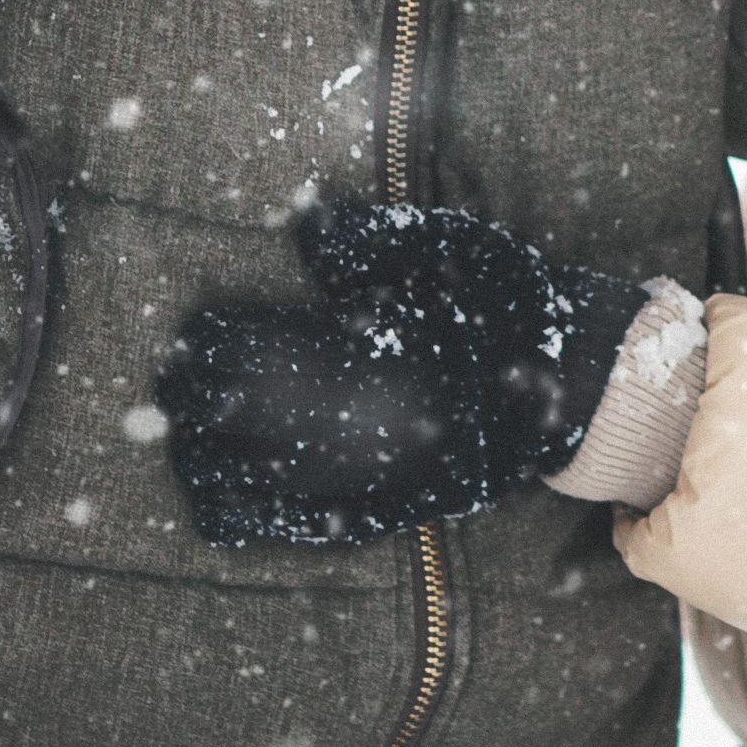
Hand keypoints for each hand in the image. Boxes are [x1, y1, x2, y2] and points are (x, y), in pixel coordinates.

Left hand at [155, 194, 624, 547]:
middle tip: (171, 379)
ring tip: (181, 434)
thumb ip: (366, 236)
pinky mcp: (374, 515)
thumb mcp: (444, 244)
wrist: (574, 383)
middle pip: (216, 411)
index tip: (185, 331)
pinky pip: (284, 527)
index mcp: (341, 352)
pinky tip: (213, 499)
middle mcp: (331, 426)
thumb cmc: (506, 304)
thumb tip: (298, 219)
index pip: (232, 348)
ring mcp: (350, 478)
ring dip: (195, 452)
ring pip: (234, 476)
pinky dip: (237, 514)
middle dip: (186, 394)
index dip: (200, 340)